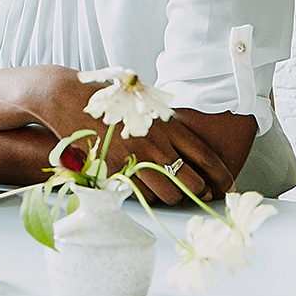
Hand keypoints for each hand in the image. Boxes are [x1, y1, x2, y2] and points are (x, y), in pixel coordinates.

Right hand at [0, 65, 240, 204]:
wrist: (68, 98)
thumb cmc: (107, 98)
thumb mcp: (144, 104)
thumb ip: (165, 123)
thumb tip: (184, 144)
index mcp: (168, 125)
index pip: (206, 157)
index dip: (222, 176)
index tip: (228, 186)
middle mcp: (156, 144)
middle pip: (193, 181)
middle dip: (200, 191)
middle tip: (200, 193)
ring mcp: (136, 159)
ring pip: (169, 194)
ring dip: (173, 197)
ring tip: (170, 192)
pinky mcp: (115, 170)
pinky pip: (141, 194)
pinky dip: (147, 195)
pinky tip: (145, 188)